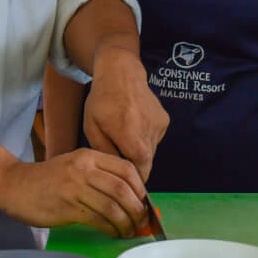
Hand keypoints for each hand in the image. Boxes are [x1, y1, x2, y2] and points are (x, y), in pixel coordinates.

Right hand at [0, 150, 148, 236]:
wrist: (13, 185)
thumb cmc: (46, 180)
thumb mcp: (74, 166)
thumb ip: (98, 176)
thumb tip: (128, 197)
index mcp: (89, 156)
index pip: (126, 169)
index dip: (141, 188)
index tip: (144, 203)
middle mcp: (84, 169)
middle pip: (123, 188)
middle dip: (137, 208)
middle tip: (141, 221)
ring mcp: (75, 187)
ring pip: (113, 205)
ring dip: (126, 222)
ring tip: (129, 231)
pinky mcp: (67, 207)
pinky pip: (98, 219)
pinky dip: (111, 228)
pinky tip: (113, 233)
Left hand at [82, 48, 167, 181]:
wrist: (121, 74)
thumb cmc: (102, 101)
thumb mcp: (92, 128)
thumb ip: (105, 152)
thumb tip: (115, 173)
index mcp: (129, 133)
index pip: (140, 168)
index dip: (135, 179)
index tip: (127, 184)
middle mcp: (148, 130)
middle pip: (146, 161)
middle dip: (135, 165)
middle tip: (120, 157)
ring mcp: (159, 125)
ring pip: (151, 151)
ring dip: (139, 151)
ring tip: (125, 136)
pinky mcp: (164, 121)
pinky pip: (155, 139)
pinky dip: (145, 139)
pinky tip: (134, 125)